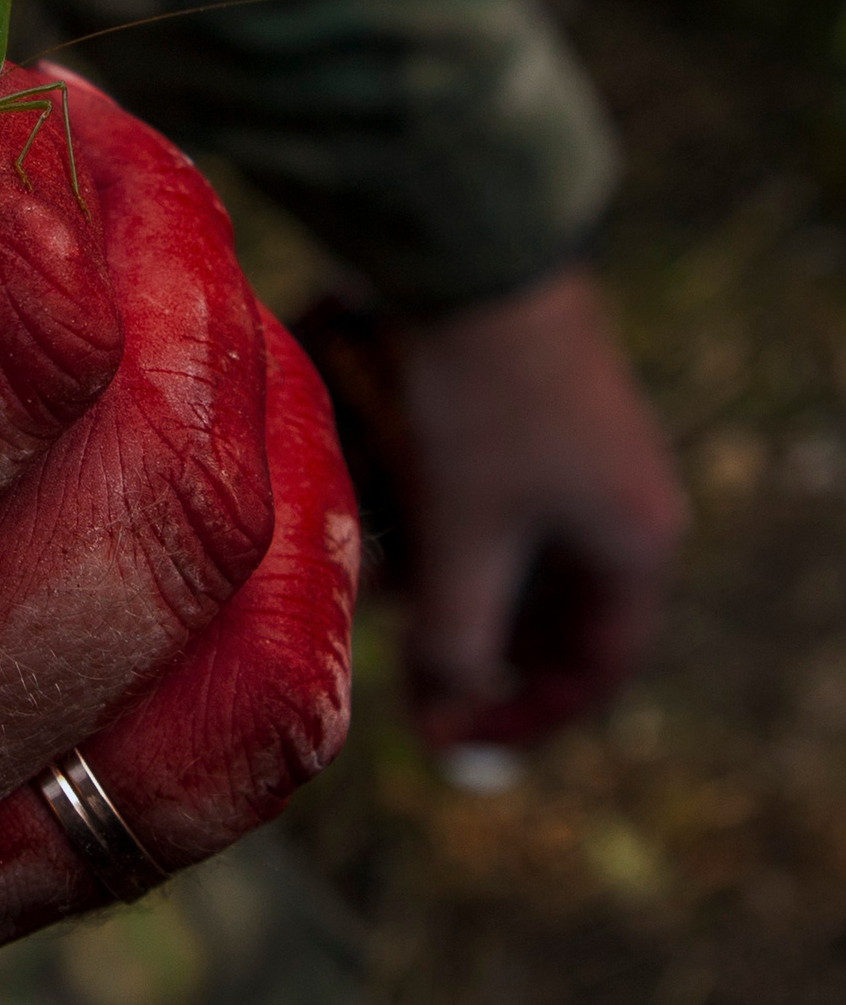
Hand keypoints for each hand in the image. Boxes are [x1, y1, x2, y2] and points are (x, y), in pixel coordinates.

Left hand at [398, 265, 686, 746]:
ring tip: (369, 576)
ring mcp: (575, 456)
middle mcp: (619, 503)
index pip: (595, 667)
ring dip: (439, 576)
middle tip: (399, 659)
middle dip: (467, 639)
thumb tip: (446, 727)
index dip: (525, 715)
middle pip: (546, 612)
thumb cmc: (482, 408)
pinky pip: (480, 499)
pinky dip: (430, 521)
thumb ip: (458, 638)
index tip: (450, 738)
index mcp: (634, 544)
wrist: (475, 265)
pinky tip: (373, 515)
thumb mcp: (465, 538)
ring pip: (504, 552)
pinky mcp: (524, 418)